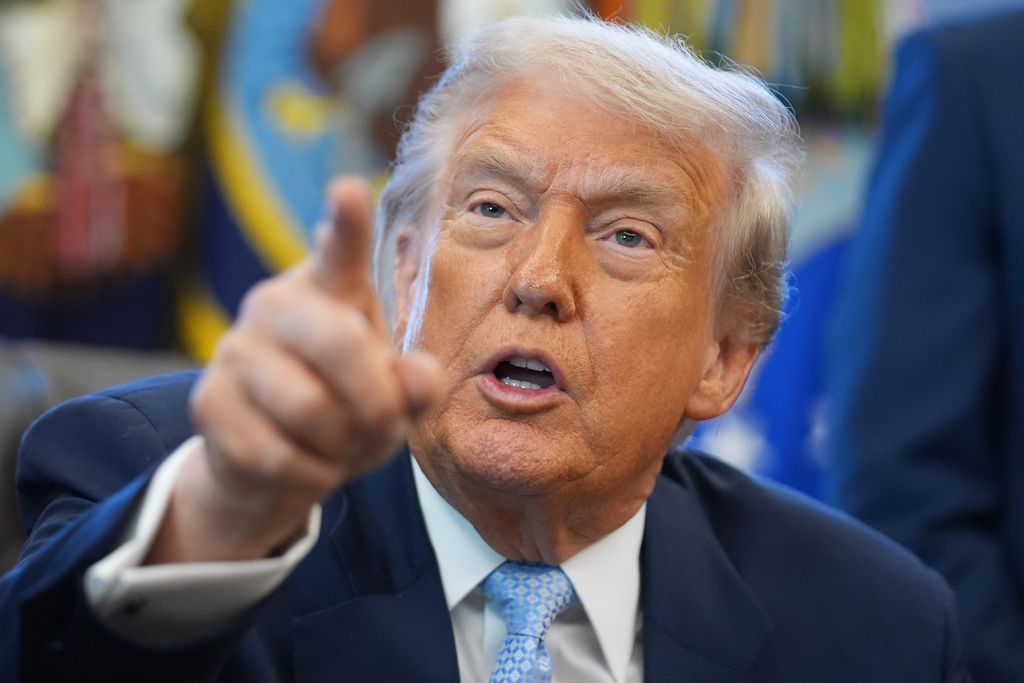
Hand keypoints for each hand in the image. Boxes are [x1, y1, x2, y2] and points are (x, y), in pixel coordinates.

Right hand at [147, 176, 439, 563]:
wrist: (278, 463)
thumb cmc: (349, 410)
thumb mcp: (395, 400)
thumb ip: (416, 388)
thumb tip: (419, 377)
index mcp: (333, 289)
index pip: (342, 249)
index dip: (346, 222)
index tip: (350, 191)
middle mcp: (278, 303)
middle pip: (339, 343)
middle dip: (377, 402)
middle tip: (387, 427)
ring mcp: (234, 348)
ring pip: (309, 409)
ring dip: (344, 447)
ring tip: (342, 446)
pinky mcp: (207, 401)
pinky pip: (276, 454)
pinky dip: (310, 476)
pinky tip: (308, 466)